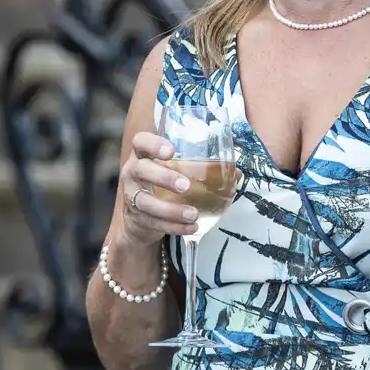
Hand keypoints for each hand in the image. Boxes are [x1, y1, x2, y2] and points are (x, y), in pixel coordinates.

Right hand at [118, 131, 197, 245]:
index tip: (170, 151)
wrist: (141, 217)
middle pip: (141, 170)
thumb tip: (236, 172)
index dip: (152, 144)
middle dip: (163, 177)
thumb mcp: (175, 171)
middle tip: (185, 185)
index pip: (140, 142)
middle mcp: (133, 173)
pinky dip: (174, 227)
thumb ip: (201, 168)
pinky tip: (192, 227)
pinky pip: (155, 223)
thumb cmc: (163, 185)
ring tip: (193, 214)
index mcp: (143, 155)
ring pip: (146, 202)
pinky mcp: (138, 218)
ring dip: (171, 209)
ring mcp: (132, 197)